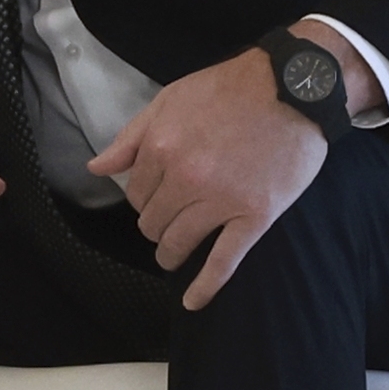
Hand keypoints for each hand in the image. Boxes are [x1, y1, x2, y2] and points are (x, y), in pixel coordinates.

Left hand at [86, 44, 338, 308]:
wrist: (292, 87)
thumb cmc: (228, 88)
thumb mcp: (169, 101)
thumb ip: (130, 139)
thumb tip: (96, 169)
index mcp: (160, 149)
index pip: (136, 194)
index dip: (144, 198)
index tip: (156, 197)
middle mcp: (186, 178)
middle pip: (153, 222)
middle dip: (156, 225)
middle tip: (168, 220)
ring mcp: (221, 201)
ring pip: (178, 243)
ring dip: (170, 253)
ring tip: (172, 254)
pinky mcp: (255, 216)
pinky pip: (224, 261)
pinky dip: (205, 286)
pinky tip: (194, 302)